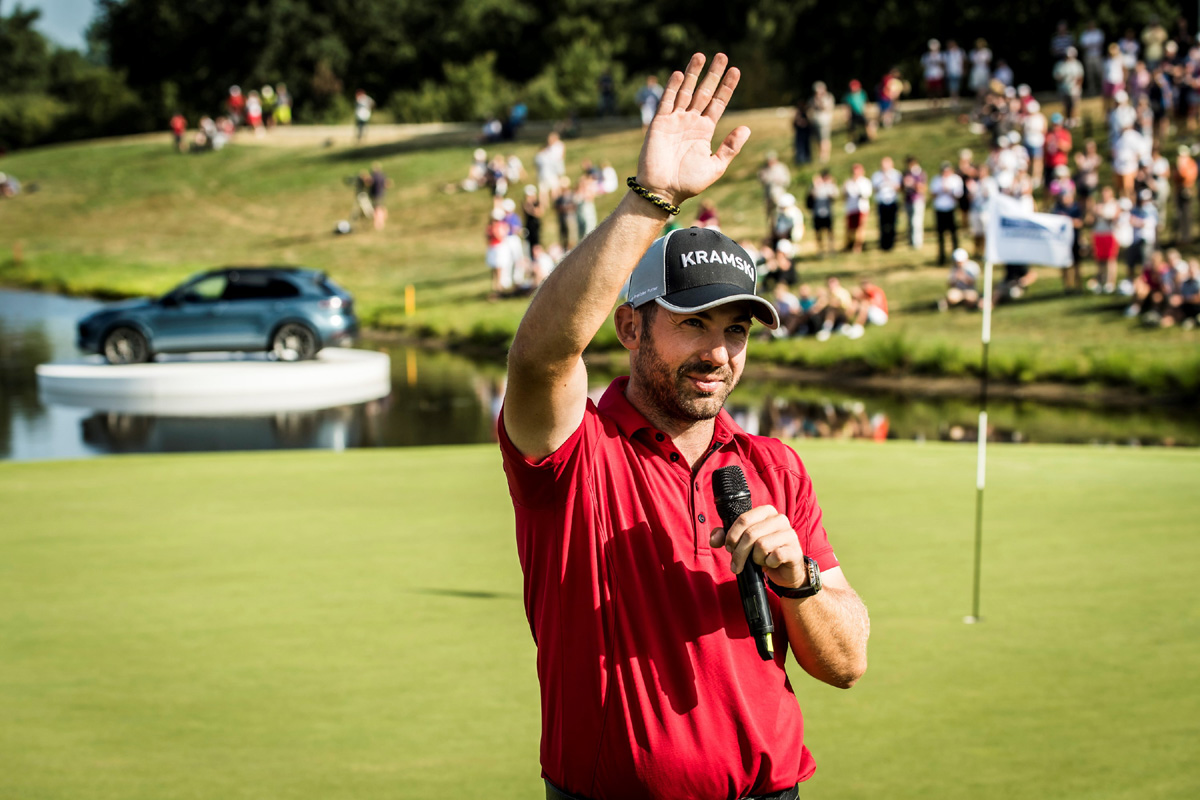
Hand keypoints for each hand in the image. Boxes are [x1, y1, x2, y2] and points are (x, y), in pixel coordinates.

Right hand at [636, 53, 750, 206]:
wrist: (662, 191)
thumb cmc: (688, 183)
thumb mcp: (715, 167)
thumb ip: (730, 148)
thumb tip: (746, 128)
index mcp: (704, 131)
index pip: (718, 103)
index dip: (726, 87)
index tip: (735, 71)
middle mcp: (690, 122)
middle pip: (703, 92)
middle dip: (713, 74)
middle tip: (722, 55)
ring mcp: (675, 120)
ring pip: (686, 91)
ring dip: (693, 73)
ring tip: (701, 55)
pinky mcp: (660, 123)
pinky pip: (667, 101)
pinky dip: (673, 87)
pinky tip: (681, 74)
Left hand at [709, 505, 807, 589]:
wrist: (784, 570)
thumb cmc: (762, 552)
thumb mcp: (743, 543)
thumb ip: (726, 537)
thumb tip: (714, 540)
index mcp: (766, 512)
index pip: (743, 519)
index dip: (732, 535)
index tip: (728, 548)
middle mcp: (779, 519)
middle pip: (750, 534)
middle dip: (739, 553)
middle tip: (736, 564)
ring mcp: (789, 533)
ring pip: (761, 545)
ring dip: (755, 558)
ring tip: (758, 561)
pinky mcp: (795, 550)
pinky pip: (775, 556)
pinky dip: (768, 563)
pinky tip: (770, 563)